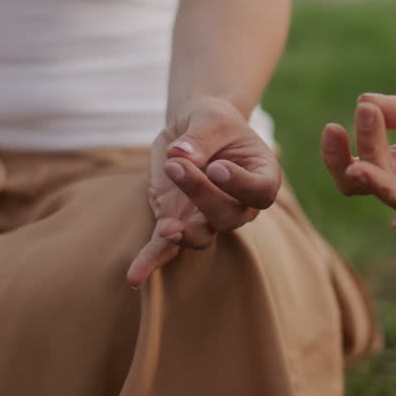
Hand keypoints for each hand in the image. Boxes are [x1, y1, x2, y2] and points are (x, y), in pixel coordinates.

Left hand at [127, 96, 281, 287]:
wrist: (196, 127)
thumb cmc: (213, 121)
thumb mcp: (210, 117)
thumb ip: (200, 136)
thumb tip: (181, 155)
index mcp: (260, 176)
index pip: (260, 191)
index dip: (241, 185)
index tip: (218, 167)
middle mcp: (239, 205)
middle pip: (228, 216)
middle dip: (202, 195)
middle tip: (178, 165)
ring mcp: (207, 218)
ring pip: (201, 235)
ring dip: (183, 232)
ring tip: (167, 229)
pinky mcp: (176, 221)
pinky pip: (166, 248)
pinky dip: (150, 261)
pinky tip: (134, 278)